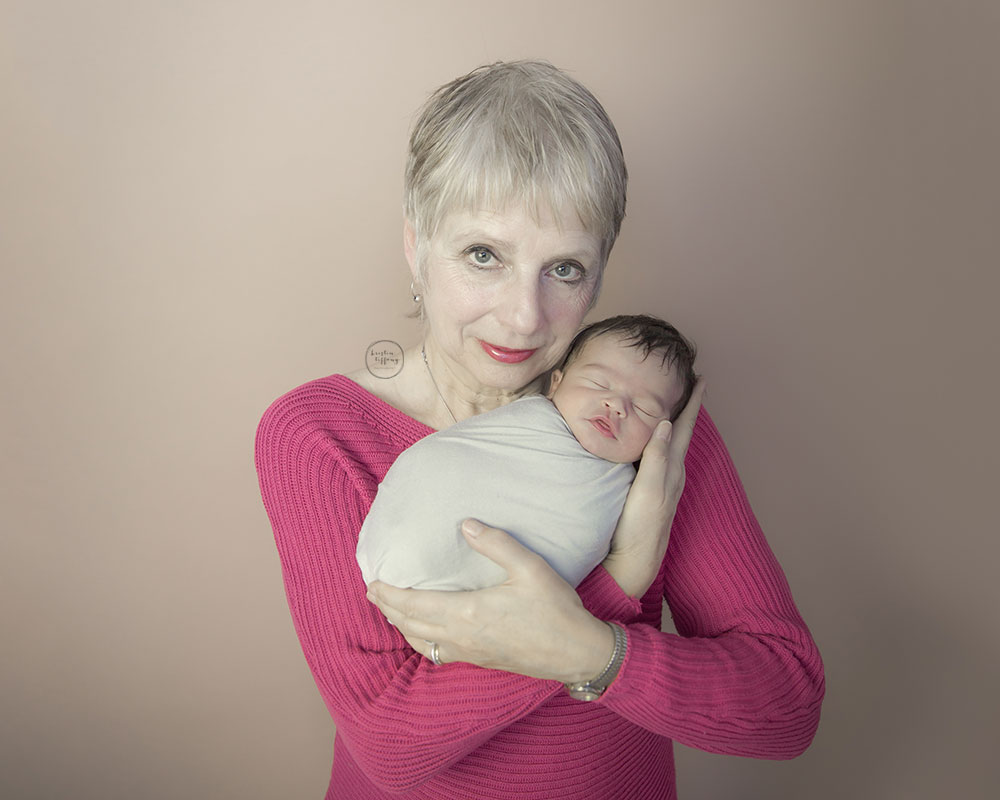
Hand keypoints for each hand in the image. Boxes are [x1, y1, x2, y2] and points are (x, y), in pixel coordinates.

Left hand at [367, 519, 614, 682]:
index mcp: (466, 613)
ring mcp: (469, 653)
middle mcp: (461, 637)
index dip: (388, 595)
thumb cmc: (555, 610)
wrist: (576, 652)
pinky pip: (438, 653)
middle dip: (388, 608)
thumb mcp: (530, 567)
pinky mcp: (480, 661)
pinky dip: (421, 641)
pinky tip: (425, 634)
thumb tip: (465, 524)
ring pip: (421, 642)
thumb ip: (496, 543)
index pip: (412, 605)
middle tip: (373, 592)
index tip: (372, 582)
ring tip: (392, 610)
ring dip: (402, 625)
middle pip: (410, 624)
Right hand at [602, 377, 705, 596]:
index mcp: (672, 468)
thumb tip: (664, 422)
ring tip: (671, 403)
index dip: (692, 402)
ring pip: (670, 443)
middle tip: (687, 383)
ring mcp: (662, 483)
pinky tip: (650, 441)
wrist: (633, 562)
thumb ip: (656, 457)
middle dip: (685, 406)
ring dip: (672, 422)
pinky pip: (658, 455)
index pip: (684, 427)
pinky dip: (658, 439)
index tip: (701, 378)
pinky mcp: (650, 492)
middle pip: (680, 431)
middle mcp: (671, 473)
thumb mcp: (648, 489)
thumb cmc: (639, 527)